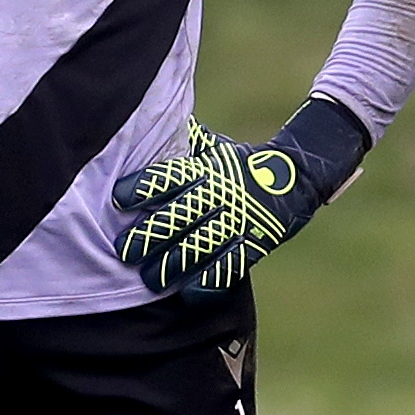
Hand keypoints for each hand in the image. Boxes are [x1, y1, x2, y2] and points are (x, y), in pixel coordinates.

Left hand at [111, 96, 371, 293]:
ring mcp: (239, 220)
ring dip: (173, 263)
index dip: (144, 188)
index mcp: (207, 168)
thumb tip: (142, 122)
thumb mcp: (213, 147)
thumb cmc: (241, 163)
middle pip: (181, 215)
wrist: (297, 176)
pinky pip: (231, 264)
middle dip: (150, 234)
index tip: (117, 199)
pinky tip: (190, 293)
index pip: (170, 177)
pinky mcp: (255, 242)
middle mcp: (220, 194)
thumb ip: (182, 144)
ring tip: (149, 279)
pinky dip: (211, 280)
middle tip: (124, 251)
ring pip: (202, 243)